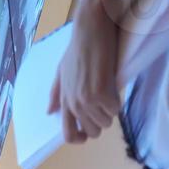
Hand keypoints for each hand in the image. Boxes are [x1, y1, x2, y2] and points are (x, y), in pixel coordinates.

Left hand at [47, 0, 120, 143]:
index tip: (89, 133)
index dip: (80, 139)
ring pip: (106, 122)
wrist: (90, 30)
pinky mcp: (101, 94)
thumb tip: (50, 111)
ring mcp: (87, 100)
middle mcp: (74, 104)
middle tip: (104, 103)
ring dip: (111, 109)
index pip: (68, 134)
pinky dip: (118, 100)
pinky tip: (113, 85)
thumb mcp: (61, 71)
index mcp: (64, 101)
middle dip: (102, 121)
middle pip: (93, 132)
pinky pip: (116, 110)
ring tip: (108, 90)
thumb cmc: (78, 47)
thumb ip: (56, 93)